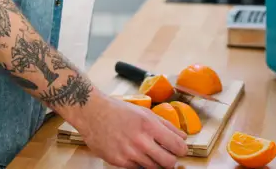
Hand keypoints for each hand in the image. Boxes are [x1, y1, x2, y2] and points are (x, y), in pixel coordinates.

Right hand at [71, 94, 187, 167]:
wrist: (92, 113)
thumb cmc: (118, 111)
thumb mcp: (145, 112)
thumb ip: (166, 125)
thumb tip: (183, 136)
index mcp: (149, 125)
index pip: (176, 146)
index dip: (182, 150)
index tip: (181, 150)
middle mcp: (140, 141)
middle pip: (168, 162)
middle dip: (171, 161)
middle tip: (169, 157)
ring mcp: (129, 153)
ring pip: (153, 168)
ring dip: (155, 163)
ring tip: (150, 153)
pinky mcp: (118, 162)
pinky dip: (140, 164)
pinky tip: (136, 154)